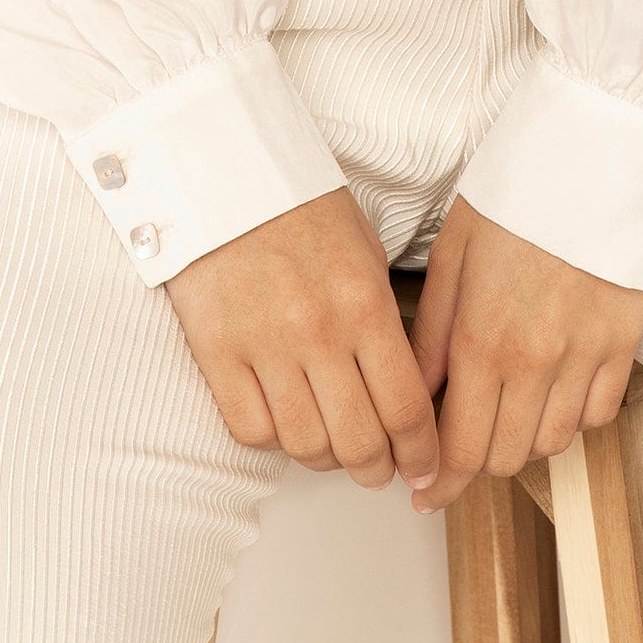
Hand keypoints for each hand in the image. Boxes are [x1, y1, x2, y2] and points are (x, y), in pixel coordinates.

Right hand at [165, 186, 440, 493]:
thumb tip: (406, 388)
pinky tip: (286, 422)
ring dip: (328, 461)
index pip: (406, 407)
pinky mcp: (218, 353)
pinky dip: (274, 440)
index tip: (424, 466)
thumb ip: (385, 321)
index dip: (421, 452)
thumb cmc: (301, 208)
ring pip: (306, 446)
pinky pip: (252, 430)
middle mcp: (318, 332)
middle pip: (361, 441)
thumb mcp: (365, 252)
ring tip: (334, 448)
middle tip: (381, 468)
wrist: (226, 173)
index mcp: (364, 303)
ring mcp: (265, 346)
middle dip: (379, 470)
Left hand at [408, 198, 642, 510]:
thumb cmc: (516, 192)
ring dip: (524, 438)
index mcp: (482, 339)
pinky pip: (598, 416)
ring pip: (551, 443)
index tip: (425, 491)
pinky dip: (573, 416)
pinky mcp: (623, 345)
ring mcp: (584, 357)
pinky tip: (555, 387)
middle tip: (463, 436)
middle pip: (504, 457)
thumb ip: (434, 332)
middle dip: (477, 458)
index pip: (459, 448)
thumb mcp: (453, 252)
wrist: (592, 156)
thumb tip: (418, 393)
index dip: (439, 483)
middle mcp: (535, 361)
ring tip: (508, 406)